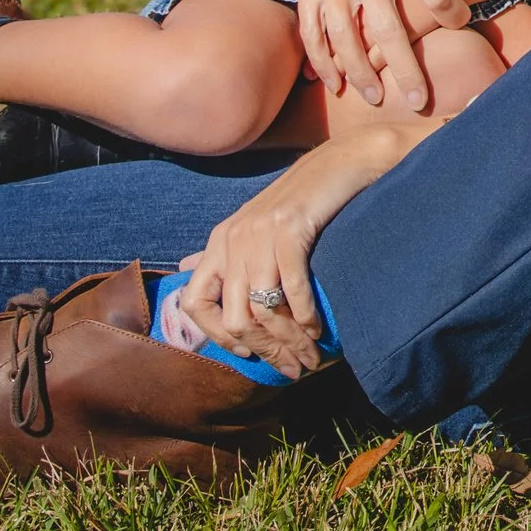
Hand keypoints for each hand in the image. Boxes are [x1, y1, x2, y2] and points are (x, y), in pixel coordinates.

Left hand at [177, 118, 438, 375]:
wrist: (343, 162)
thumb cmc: (303, 198)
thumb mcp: (254, 223)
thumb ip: (222, 251)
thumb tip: (186, 267)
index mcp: (220, 241)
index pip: (194, 302)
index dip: (215, 336)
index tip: (247, 354)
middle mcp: (234, 238)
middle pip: (234, 316)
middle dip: (265, 351)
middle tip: (294, 369)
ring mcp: (261, 233)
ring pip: (263, 307)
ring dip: (289, 341)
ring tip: (312, 358)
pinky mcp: (291, 228)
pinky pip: (290, 285)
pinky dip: (304, 314)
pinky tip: (318, 328)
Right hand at [260, 0, 468, 111]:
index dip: (455, 13)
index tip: (462, 23)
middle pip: (391, 33)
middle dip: (408, 70)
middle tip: (421, 101)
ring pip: (347, 41)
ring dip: (362, 74)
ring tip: (378, 100)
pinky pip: (312, 31)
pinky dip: (321, 60)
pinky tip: (333, 82)